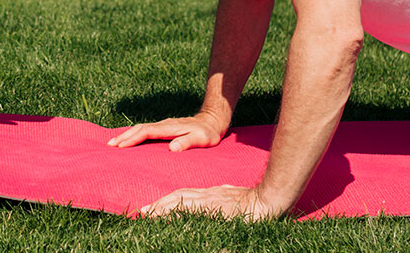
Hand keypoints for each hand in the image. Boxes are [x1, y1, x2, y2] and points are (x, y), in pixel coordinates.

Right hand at [107, 112, 224, 150]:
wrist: (212, 120)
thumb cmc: (207, 133)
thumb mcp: (202, 139)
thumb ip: (187, 142)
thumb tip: (172, 148)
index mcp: (169, 128)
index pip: (147, 132)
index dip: (133, 138)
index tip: (121, 146)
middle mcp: (163, 124)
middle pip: (139, 128)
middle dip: (124, 136)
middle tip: (109, 145)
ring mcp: (162, 125)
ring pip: (140, 128)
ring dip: (127, 135)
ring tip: (114, 143)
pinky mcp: (163, 127)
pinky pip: (145, 130)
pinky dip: (134, 134)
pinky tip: (129, 139)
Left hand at [139, 185, 285, 219]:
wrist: (267, 199)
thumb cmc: (255, 200)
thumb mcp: (234, 196)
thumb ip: (223, 196)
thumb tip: (219, 198)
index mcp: (211, 194)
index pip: (185, 196)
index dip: (168, 201)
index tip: (154, 207)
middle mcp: (207, 194)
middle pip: (178, 197)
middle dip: (159, 204)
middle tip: (142, 212)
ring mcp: (210, 200)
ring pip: (179, 201)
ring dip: (161, 208)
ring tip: (146, 214)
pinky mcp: (213, 206)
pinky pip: (190, 208)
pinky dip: (175, 211)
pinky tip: (166, 215)